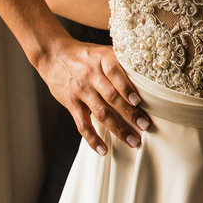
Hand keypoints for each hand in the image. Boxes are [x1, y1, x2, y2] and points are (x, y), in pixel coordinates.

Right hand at [39, 40, 150, 154]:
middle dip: (130, 113)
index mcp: (102, 59)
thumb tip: (148, 77)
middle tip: (146, 126)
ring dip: (118, 129)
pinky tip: (104, 150)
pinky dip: (93, 139)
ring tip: (133, 141)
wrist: (54, 55)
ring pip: (101, 113)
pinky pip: (82, 124)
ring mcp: (81, 91)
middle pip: (111, 96)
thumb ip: (120, 63)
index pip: (115, 72)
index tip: (138, 101)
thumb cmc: (86, 55)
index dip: (126, 87)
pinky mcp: (71, 104)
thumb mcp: (103, 52)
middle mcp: (91, 75)